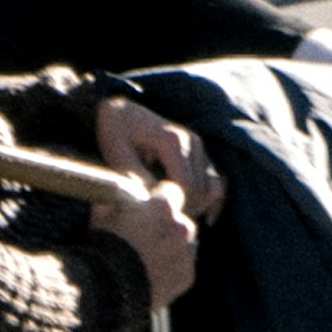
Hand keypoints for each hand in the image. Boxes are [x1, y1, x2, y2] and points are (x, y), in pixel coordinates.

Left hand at [93, 95, 226, 221]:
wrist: (121, 113)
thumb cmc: (115, 134)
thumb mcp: (117, 156)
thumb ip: (135, 180)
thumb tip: (153, 204)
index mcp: (173, 141)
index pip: (186, 189)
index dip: (173, 210)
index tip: (153, 217)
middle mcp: (191, 141)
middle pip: (200, 192)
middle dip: (183, 211)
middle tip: (158, 219)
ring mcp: (198, 146)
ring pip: (212, 189)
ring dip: (196, 208)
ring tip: (170, 215)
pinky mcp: (200, 153)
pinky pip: (216, 182)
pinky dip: (210, 202)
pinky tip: (201, 217)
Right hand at [103, 176, 199, 309]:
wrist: (108, 289)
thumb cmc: (104, 246)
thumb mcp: (105, 212)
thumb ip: (120, 197)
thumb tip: (124, 190)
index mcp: (163, 207)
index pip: (172, 192)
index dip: (159, 200)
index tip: (150, 210)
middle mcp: (181, 227)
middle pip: (180, 221)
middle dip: (167, 228)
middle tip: (146, 240)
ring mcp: (186, 253)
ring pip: (182, 246)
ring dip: (170, 250)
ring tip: (147, 262)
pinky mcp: (187, 276)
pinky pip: (181, 269)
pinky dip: (171, 272)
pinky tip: (151, 277)